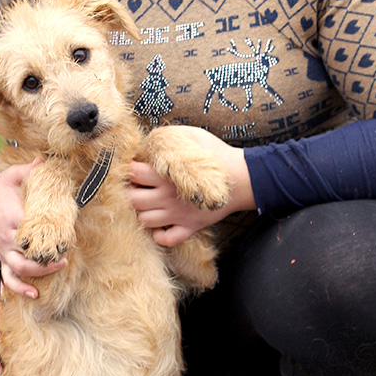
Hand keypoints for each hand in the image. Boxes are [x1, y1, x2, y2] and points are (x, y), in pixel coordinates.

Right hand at [0, 161, 66, 297]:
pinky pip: (8, 277)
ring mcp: (3, 249)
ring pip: (18, 269)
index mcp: (10, 215)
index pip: (31, 227)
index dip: (49, 233)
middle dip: (46, 259)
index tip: (68, 233)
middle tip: (65, 256)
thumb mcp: (14, 175)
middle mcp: (6, 236)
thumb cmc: (1, 188)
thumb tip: (44, 162)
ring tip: (57, 268)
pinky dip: (19, 288)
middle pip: (25, 254)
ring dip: (38, 274)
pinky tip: (35, 294)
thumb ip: (30, 170)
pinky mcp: (2, 257)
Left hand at [127, 127, 255, 246]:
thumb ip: (171, 137)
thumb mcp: (194, 136)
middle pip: (133, 201)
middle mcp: (168, 197)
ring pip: (145, 222)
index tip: (136, 168)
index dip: (131, 170)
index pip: (133, 174)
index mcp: (166, 175)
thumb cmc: (218, 155)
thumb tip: (151, 139)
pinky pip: (167, 239)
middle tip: (139, 188)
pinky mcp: (190, 227)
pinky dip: (160, 234)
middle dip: (132, 193)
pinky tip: (162, 224)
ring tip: (150, 205)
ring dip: (143, 213)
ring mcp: (178, 215)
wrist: (244, 180)